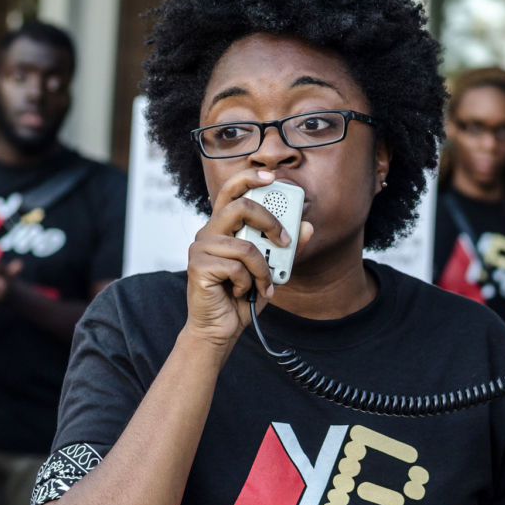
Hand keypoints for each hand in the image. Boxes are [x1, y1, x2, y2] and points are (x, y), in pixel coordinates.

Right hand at [183, 169, 311, 354]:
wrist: (221, 328)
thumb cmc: (241, 296)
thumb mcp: (272, 269)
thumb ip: (287, 248)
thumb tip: (307, 227)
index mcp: (223, 226)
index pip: (232, 190)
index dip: (250, 178)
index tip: (271, 176)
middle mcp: (209, 232)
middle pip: (241, 206)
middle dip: (270, 222)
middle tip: (285, 241)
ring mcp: (201, 248)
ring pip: (245, 245)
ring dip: (262, 268)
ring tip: (264, 283)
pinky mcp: (198, 266)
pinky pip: (237, 267)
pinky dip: (249, 282)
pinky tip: (241, 292)